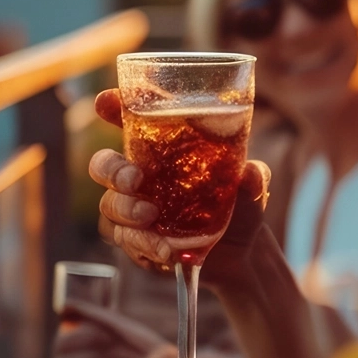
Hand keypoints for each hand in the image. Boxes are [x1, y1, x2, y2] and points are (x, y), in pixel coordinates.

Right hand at [91, 90, 270, 284]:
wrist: (239, 255)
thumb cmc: (239, 209)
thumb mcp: (252, 191)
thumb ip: (253, 179)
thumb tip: (251, 173)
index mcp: (164, 152)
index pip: (131, 122)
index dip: (113, 108)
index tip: (106, 102)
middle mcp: (142, 178)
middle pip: (103, 165)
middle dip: (111, 169)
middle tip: (135, 180)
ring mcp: (134, 210)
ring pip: (109, 207)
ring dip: (127, 211)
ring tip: (152, 217)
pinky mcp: (136, 241)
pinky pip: (124, 241)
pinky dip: (142, 244)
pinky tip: (164, 250)